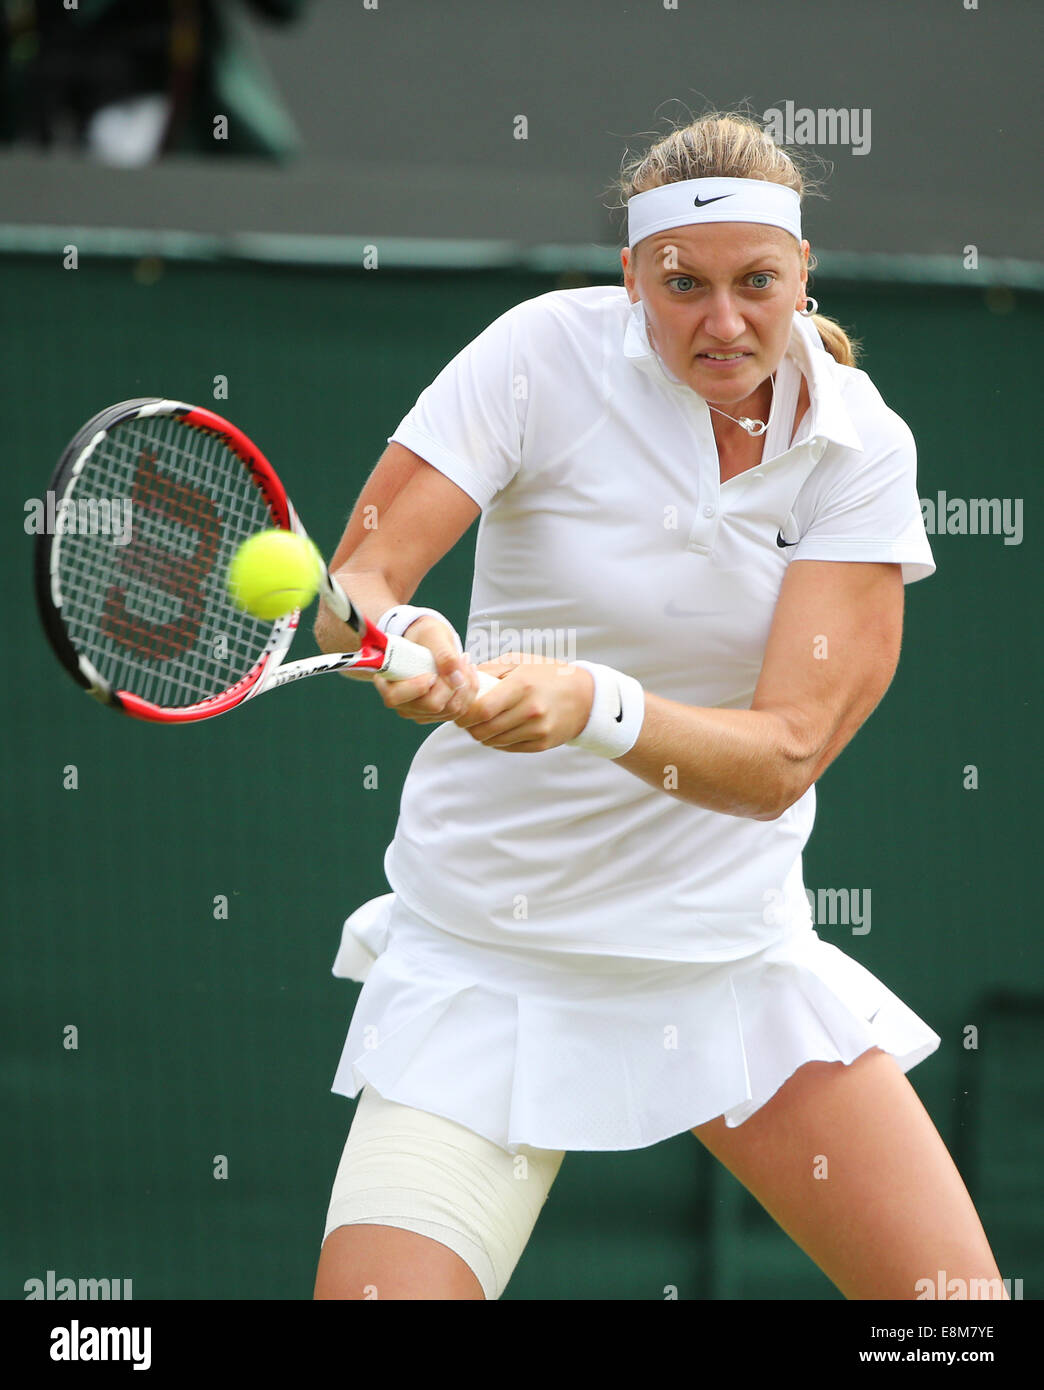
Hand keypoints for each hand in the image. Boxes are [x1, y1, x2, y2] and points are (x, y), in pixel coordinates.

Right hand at [372, 617, 483, 724]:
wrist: (429, 641)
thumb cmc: (424, 635)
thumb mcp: (433, 635)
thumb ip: (444, 655)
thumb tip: (456, 679)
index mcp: (386, 682)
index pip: (396, 696)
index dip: (417, 686)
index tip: (433, 672)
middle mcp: (401, 702)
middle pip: (431, 706)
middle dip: (451, 683)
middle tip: (461, 659)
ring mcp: (419, 711)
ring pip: (450, 710)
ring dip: (465, 686)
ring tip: (465, 662)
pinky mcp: (436, 714)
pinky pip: (459, 711)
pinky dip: (469, 692)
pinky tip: (468, 673)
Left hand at [453, 652, 594, 751]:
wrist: (586, 696)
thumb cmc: (548, 674)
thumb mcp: (520, 661)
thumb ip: (489, 669)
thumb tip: (461, 678)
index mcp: (522, 685)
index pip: (482, 710)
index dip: (463, 714)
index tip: (458, 711)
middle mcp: (531, 710)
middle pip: (484, 730)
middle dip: (469, 727)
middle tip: (466, 719)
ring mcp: (538, 729)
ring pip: (494, 741)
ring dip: (482, 734)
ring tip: (483, 722)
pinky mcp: (542, 744)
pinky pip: (508, 748)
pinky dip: (498, 741)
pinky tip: (500, 729)